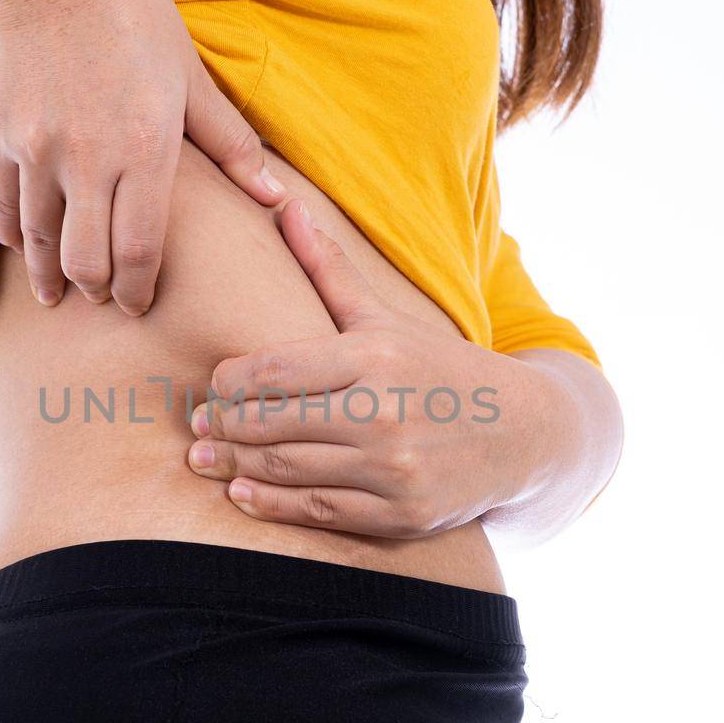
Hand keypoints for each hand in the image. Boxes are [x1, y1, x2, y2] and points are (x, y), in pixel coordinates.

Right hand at [0, 0, 284, 313]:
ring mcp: (38, 149)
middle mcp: (89, 158)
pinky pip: (4, 209)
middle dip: (98, 292)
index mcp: (145, 149)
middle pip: (88, 261)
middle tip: (105, 300)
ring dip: (51, 277)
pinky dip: (16, 238)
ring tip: (59, 293)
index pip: (141, 251)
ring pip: (40, 243)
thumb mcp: (193, 78)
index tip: (138, 304)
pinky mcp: (1, 137)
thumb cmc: (136, 19)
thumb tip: (277, 199)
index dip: (139, 290)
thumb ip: (232, 145)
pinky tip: (28, 250)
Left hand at [184, 199, 581, 537]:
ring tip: (204, 461)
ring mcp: (394, 469)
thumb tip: (285, 207)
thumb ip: (330, 270)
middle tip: (197, 428)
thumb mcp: (387, 318)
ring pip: (289, 468)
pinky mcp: (401, 515)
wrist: (526, 434)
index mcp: (375, 356)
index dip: (230, 383)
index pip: (275, 373)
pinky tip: (242, 494)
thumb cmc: (442, 368)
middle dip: (224, 426)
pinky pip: (319, 510)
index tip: (213, 386)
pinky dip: (273, 505)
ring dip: (235, 467)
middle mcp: (384, 413)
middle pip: (273, 423)